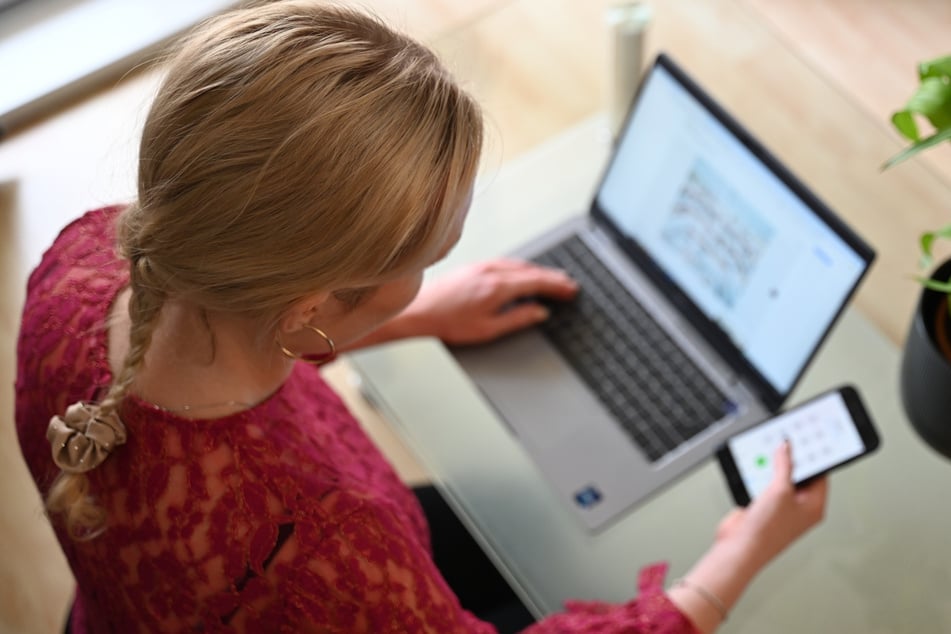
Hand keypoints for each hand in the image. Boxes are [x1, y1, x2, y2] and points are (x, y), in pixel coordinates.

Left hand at [399, 258, 577, 344]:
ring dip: (538, 271)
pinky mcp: (474, 266)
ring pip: (519, 264)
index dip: (556, 286)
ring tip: (552, 278)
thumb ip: (518, 319)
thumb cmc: (448, 322)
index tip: (570, 289)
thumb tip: (539, 313)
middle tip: (568, 284)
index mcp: (498, 287)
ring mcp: (482, 266)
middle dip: (552, 277)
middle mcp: (491, 271)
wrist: (419, 310)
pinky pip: (506, 262)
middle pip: (531, 271)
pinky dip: (522, 267)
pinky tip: (523, 273)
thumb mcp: (488, 329)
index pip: (536, 282)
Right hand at [668, 442, 826, 632]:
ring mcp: (781, 508)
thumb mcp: (780, 490)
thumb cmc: (766, 531)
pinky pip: (764, 486)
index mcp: (813, 506)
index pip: (820, 474)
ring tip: (768, 452)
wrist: (739, 548)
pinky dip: (759, 476)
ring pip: (780, 479)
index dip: (814, 456)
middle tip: (786, 441)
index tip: (808, 439)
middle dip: (791, 459)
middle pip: (800, 475)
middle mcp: (799, 508)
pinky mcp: (763, 508)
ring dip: (772, 467)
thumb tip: (786, 447)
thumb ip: (784, 465)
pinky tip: (754, 468)